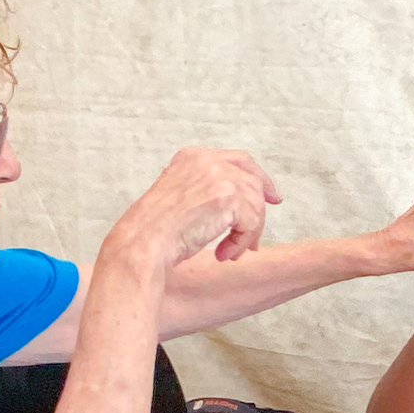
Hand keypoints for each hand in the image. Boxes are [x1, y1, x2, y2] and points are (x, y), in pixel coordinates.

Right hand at [119, 147, 281, 268]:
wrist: (143, 242)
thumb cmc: (154, 231)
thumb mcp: (179, 198)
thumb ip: (205, 192)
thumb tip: (239, 206)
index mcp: (192, 157)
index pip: (238, 160)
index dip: (258, 177)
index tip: (270, 195)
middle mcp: (207, 160)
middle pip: (252, 179)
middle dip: (262, 205)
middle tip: (260, 232)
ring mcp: (218, 176)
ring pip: (255, 204)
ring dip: (247, 234)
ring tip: (231, 253)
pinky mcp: (228, 197)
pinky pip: (251, 223)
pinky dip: (241, 243)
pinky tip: (224, 255)